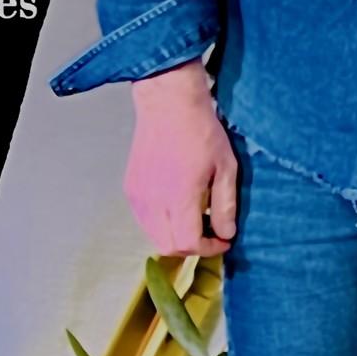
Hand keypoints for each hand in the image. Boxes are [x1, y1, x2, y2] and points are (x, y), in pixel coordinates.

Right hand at [124, 64, 237, 256]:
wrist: (169, 106)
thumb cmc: (202, 133)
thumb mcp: (226, 168)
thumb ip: (225, 205)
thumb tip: (226, 234)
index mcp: (178, 197)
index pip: (187, 243)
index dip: (208, 249)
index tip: (223, 240)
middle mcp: (152, 202)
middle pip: (167, 246)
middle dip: (192, 247)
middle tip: (211, 233)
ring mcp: (137, 197)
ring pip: (153, 235)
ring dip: (175, 237)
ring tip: (197, 219)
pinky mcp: (130, 189)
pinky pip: (144, 220)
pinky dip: (161, 224)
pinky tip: (179, 206)